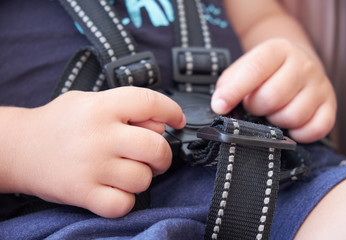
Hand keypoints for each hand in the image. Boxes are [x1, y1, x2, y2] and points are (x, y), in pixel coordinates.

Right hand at [3, 87, 184, 217]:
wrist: (19, 148)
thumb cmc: (59, 123)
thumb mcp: (89, 100)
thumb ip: (124, 107)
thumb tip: (160, 123)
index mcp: (101, 107)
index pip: (150, 102)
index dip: (171, 110)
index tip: (177, 120)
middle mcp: (98, 135)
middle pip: (156, 147)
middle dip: (164, 155)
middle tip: (155, 156)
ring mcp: (91, 166)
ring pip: (143, 178)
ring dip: (143, 177)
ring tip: (126, 171)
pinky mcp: (82, 193)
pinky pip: (123, 204)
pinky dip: (125, 200)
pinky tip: (114, 189)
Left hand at [211, 38, 336, 142]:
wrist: (297, 62)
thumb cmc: (264, 71)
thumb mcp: (243, 68)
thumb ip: (228, 84)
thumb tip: (219, 105)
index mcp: (277, 50)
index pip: (255, 70)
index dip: (234, 91)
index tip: (220, 107)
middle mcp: (303, 64)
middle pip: (273, 97)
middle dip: (255, 108)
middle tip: (254, 105)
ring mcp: (320, 85)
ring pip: (293, 116)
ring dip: (275, 121)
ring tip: (272, 112)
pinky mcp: (330, 105)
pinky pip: (315, 129)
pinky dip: (298, 134)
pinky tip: (289, 125)